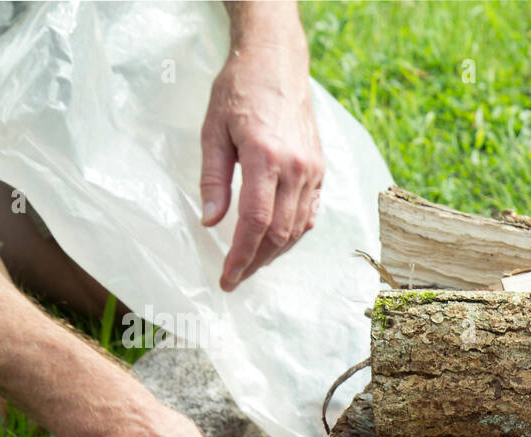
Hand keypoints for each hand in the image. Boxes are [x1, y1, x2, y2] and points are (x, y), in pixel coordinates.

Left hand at [199, 31, 323, 290]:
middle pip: (279, 233)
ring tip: (251, 262)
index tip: (227, 277)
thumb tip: (210, 221)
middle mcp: (296, 169)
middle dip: (256, 261)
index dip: (240, 256)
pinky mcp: (319, 171)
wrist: (277, 64)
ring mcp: (312, 172)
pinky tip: (274, 240)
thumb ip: (213, 179)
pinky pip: (309, 214)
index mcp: (266, 158)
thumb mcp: (214, 130)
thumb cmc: (239, 91)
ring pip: (297, 229)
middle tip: (235, 277)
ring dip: (274, 252)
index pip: (255, 222)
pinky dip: (292, 233)